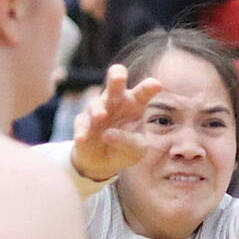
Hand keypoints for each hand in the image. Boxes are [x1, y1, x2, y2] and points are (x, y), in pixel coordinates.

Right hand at [70, 64, 163, 181]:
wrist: (104, 161)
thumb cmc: (127, 149)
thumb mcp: (137, 150)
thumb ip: (130, 142)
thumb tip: (109, 134)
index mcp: (136, 104)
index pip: (143, 92)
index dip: (149, 87)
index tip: (157, 85)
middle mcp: (116, 101)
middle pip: (115, 83)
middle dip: (116, 77)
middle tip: (118, 77)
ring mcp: (98, 109)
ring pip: (96, 104)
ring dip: (97, 109)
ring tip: (101, 116)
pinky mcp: (83, 122)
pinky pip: (82, 123)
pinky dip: (82, 130)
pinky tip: (82, 138)